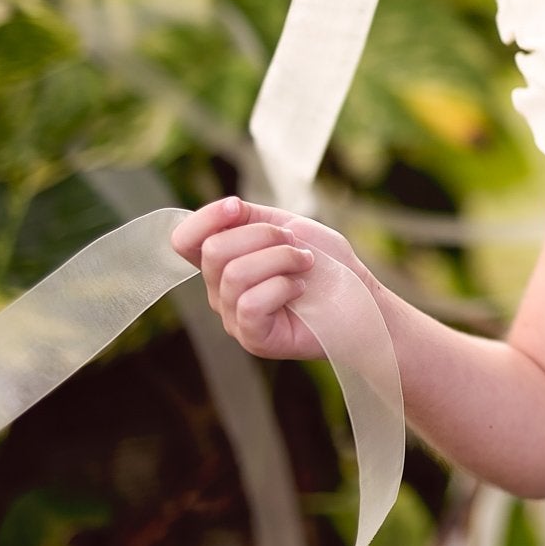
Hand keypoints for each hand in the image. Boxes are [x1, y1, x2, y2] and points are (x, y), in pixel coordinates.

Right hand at [170, 197, 376, 360]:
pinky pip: (250, 303)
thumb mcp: (288, 227)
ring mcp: (233, 317)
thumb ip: (251, 218)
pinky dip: (284, 287)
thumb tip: (227, 207)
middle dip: (265, 236)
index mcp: (225, 261)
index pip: (184, 240)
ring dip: (282, 259)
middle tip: (297, 246)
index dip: (205, 218)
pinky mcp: (253, 338)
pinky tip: (301, 290)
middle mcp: (221, 290)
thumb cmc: (327, 264)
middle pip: (214, 250)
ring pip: (235, 274)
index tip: (238, 207)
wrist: (360, 298)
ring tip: (305, 265)